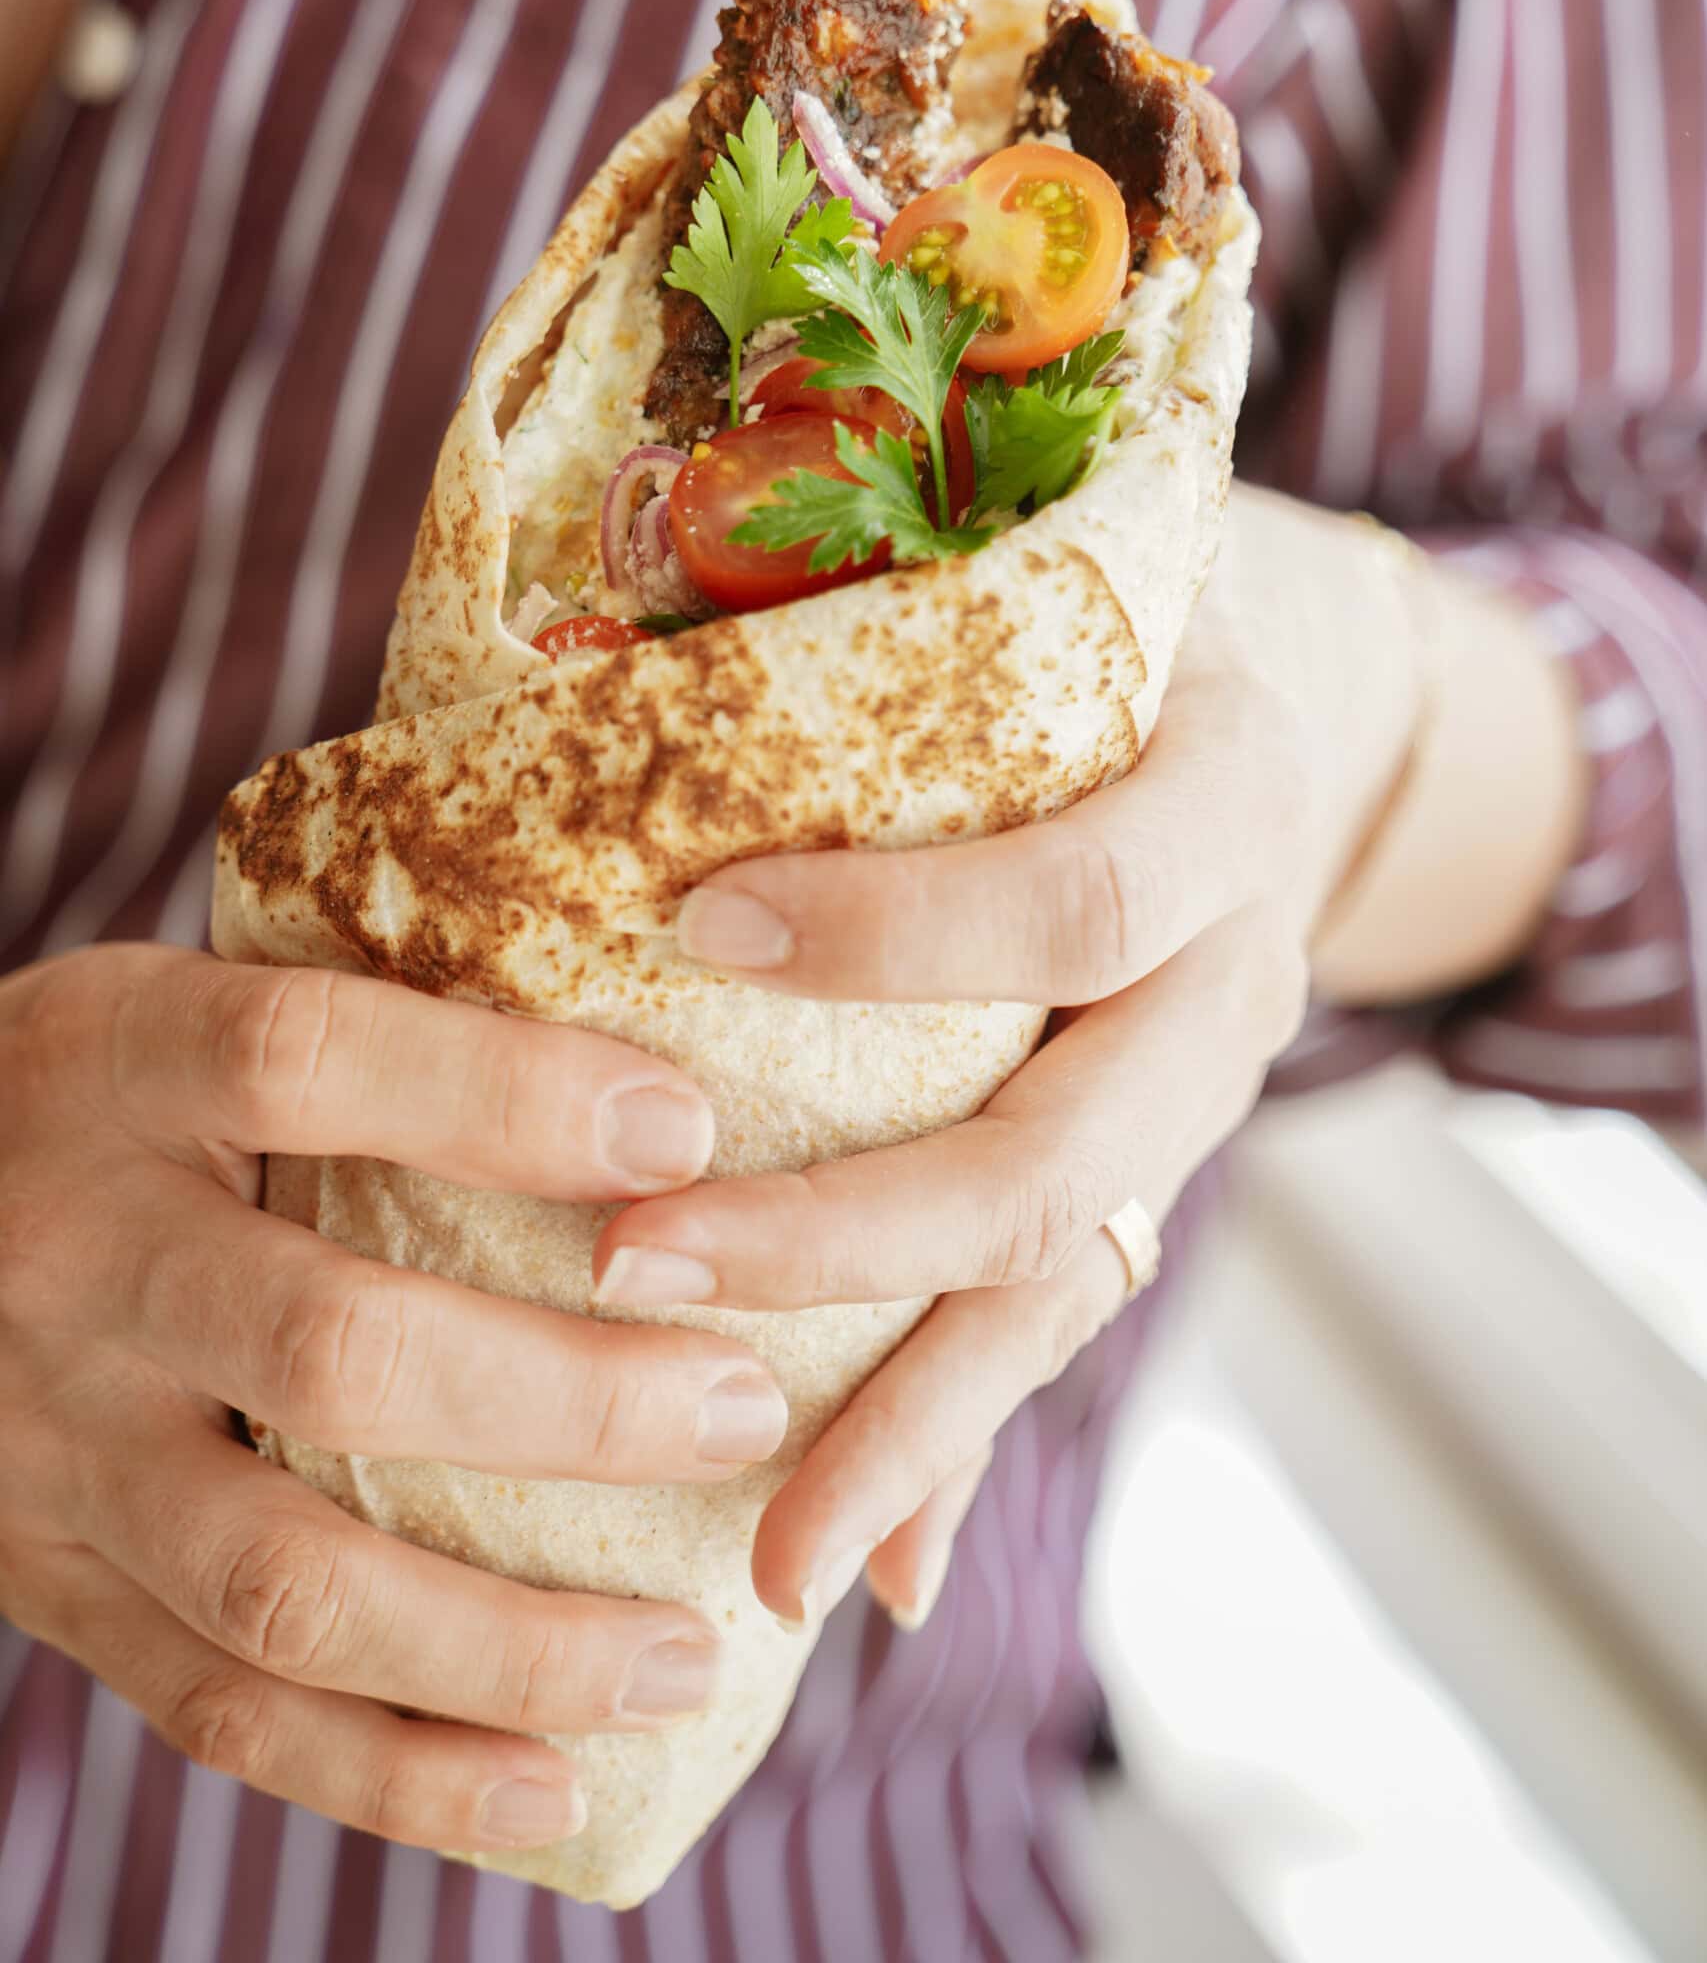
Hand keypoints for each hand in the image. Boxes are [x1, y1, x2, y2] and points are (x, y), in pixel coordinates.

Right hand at [0, 944, 787, 1852]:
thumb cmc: (114, 1092)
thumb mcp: (191, 999)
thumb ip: (380, 1024)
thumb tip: (658, 1070)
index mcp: (122, 1068)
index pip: (302, 1062)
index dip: (499, 1097)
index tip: (688, 1129)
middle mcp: (77, 1262)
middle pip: (328, 1349)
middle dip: (566, 1402)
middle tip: (742, 1409)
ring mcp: (55, 1449)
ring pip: (286, 1578)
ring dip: (510, 1642)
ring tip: (687, 1658)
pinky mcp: (55, 1589)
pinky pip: (223, 1709)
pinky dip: (396, 1770)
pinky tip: (551, 1782)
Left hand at [593, 487, 1427, 1627]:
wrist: (1277, 707)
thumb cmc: (1105, 627)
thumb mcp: (1052, 599)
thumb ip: (897, 644)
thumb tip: (612, 669)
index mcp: (1221, 800)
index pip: (1078, 898)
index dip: (900, 931)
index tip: (696, 930)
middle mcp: (1238, 971)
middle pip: (1065, 1153)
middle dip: (846, 1235)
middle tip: (628, 1264)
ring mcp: (1208, 1092)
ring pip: (1072, 1284)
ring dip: (911, 1420)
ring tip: (769, 1559)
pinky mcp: (1160, 1170)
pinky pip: (1064, 1318)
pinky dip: (964, 1445)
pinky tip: (868, 1573)